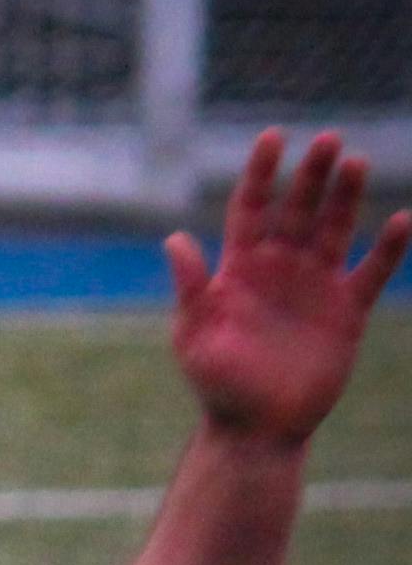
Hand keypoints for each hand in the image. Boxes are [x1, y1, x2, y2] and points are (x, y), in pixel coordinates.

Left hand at [171, 129, 399, 447]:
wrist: (256, 427)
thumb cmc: (216, 384)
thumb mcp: (194, 335)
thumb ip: (190, 287)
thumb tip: (175, 240)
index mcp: (239, 268)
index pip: (251, 208)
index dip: (261, 173)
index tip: (273, 137)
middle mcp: (279, 268)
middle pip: (298, 210)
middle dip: (311, 175)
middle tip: (328, 139)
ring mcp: (315, 286)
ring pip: (335, 230)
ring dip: (345, 197)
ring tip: (355, 162)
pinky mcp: (346, 311)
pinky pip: (372, 272)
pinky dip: (389, 248)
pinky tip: (401, 219)